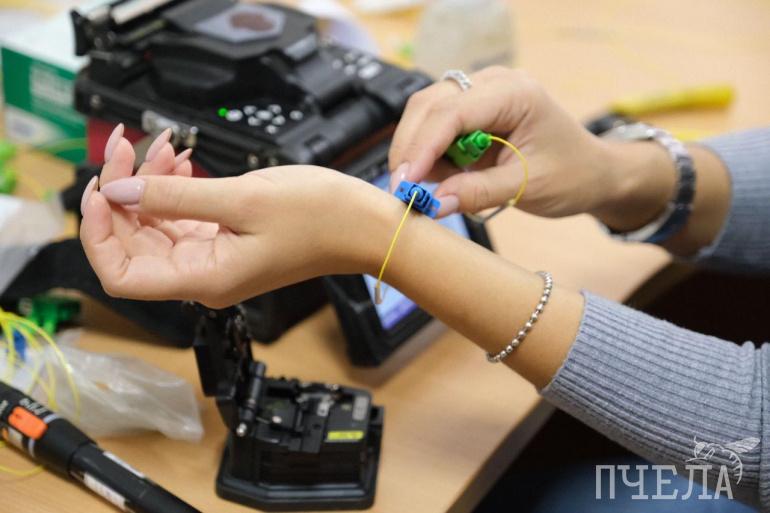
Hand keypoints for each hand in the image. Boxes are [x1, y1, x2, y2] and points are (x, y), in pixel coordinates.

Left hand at [80, 125, 390, 307]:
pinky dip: (174, 189)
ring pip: (155, 226)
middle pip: (134, 244)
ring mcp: (214, 259)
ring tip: (162, 144)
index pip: (121, 275)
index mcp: (204, 278)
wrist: (364, 226)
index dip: (97, 234)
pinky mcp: (226, 241)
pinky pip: (182, 218)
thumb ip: (175, 196)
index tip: (98, 189)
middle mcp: (203, 276)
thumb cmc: (319, 218)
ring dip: (148, 184)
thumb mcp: (242, 198)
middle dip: (122, 194)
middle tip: (128, 147)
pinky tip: (181, 161)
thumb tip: (118, 192)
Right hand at [388, 66, 651, 219]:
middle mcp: (493, 84)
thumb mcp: (527, 187)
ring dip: (417, 152)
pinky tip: (441, 179)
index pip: (452, 112)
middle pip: (430, 105)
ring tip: (429, 188)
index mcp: (514, 93)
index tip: (405, 182)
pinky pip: (436, 127)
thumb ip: (478, 192)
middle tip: (401, 190)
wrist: (593, 173)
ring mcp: (481, 94)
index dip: (422, 147)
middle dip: (410, 148)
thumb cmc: (571, 175)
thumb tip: (433, 202)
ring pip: (426, 113)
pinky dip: (429, 155)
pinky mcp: (473, 112)